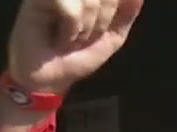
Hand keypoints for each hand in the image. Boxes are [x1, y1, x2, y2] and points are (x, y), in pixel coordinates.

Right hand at [7, 0, 143, 92]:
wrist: (50, 79)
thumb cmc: (77, 55)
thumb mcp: (111, 36)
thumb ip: (127, 13)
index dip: (111, 12)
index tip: (100, 29)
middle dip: (102, 21)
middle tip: (85, 36)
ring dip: (86, 27)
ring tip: (72, 38)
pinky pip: (68, 5)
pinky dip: (70, 28)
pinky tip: (59, 36)